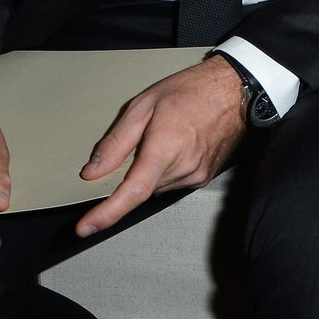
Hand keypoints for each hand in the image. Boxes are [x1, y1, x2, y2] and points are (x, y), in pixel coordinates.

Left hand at [74, 56, 246, 237]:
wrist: (233, 90)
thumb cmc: (191, 90)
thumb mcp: (145, 104)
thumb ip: (117, 141)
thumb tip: (93, 171)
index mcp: (165, 149)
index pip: (132, 192)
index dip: (107, 213)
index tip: (86, 228)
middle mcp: (183, 169)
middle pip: (141, 188)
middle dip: (130, 173)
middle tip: (140, 140)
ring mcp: (196, 176)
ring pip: (156, 186)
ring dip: (149, 169)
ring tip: (164, 135)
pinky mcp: (204, 177)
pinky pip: (172, 182)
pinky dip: (165, 169)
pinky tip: (175, 144)